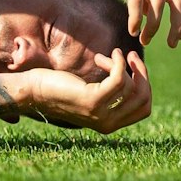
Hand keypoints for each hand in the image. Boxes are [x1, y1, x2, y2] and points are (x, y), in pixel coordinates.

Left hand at [14, 50, 151, 134]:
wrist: (35, 91)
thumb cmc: (62, 89)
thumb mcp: (93, 94)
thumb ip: (113, 94)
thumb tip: (138, 76)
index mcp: (111, 125)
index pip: (145, 108)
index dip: (145, 85)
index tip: (135, 66)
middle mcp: (108, 124)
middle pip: (143, 97)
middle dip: (141, 72)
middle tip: (131, 55)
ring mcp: (101, 114)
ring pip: (130, 86)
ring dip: (121, 64)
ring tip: (101, 58)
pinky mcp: (92, 100)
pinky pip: (118, 78)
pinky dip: (117, 63)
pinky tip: (105, 55)